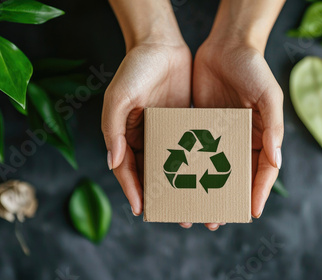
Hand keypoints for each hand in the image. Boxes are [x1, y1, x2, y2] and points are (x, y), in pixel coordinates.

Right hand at [101, 41, 191, 225]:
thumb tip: (114, 163)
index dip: (133, 191)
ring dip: (182, 187)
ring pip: (172, 167)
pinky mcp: (183, 125)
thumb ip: (113, 130)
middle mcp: (145, 139)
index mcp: (125, 136)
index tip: (143, 211)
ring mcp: (165, 133)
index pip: (127, 170)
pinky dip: (195, 165)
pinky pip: (188, 149)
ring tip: (198, 205)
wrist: (161, 43)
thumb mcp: (118, 97)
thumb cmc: (134, 68)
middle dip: (162, 197)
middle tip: (179, 216)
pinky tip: (208, 178)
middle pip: (151, 175)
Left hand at [193, 37, 283, 228]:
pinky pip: (195, 152)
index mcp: (261, 137)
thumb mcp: (269, 95)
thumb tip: (276, 160)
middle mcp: (241, 140)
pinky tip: (178, 182)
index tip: (249, 212)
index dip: (258, 193)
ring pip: (213, 170)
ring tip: (192, 210)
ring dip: (204, 190)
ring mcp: (220, 135)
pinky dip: (189, 168)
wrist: (227, 45)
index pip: (262, 172)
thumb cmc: (254, 68)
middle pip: (236, 178)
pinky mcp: (200, 127)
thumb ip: (273, 126)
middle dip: (226, 200)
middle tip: (214, 220)